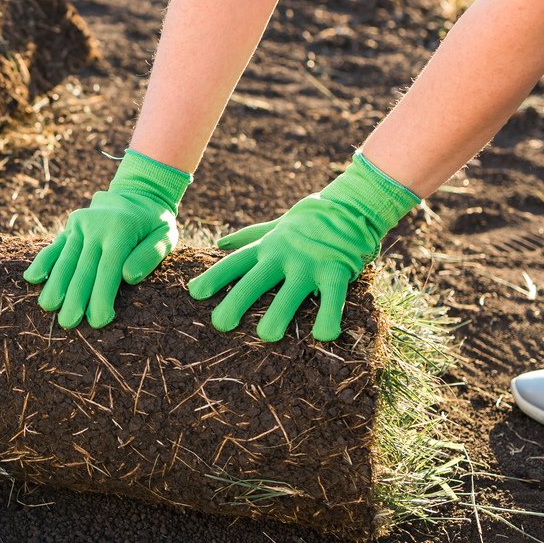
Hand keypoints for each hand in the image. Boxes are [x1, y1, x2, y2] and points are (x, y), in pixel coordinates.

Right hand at [23, 149, 190, 328]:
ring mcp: (80, 225)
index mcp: (121, 230)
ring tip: (49, 307)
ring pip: (65, 259)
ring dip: (56, 284)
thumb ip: (150, 255)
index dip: (101, 296)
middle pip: (83, 267)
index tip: (98, 321)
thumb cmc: (154, 224)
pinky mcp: (70, 227)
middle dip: (75, 297)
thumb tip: (129, 276)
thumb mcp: (166, 235)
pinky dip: (42, 262)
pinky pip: (54, 246)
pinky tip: (32, 279)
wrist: (137, 193)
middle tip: (68, 323)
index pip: (108, 269)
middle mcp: (97, 226)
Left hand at [187, 152, 417, 340]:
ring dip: (278, 314)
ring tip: (267, 335)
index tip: (194, 293)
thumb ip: (249, 236)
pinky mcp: (336, 271)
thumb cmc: (309, 222)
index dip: (214, 277)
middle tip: (220, 324)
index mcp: (267, 247)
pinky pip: (332, 298)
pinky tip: (323, 336)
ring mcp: (309, 264)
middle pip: (255, 281)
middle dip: (236, 302)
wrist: (350, 206)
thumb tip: (220, 243)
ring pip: (290, 293)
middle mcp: (283, 255)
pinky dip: (328, 317)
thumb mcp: (275, 227)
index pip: (235, 263)